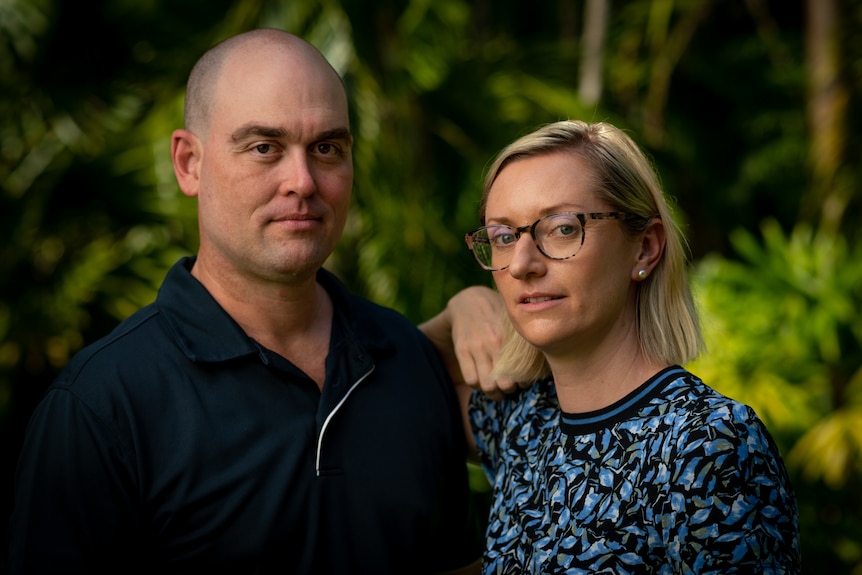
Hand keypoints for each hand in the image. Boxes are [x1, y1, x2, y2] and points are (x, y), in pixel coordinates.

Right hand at [425, 285, 531, 399]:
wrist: (469, 300)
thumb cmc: (499, 313)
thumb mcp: (514, 321)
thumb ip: (526, 339)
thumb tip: (544, 361)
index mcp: (511, 337)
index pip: (523, 373)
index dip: (524, 383)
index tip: (523, 381)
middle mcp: (494, 343)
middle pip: (506, 384)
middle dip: (510, 390)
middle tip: (510, 388)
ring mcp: (476, 348)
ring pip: (487, 386)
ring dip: (494, 393)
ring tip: (497, 390)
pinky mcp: (462, 351)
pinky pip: (471, 380)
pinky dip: (477, 385)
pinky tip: (482, 380)